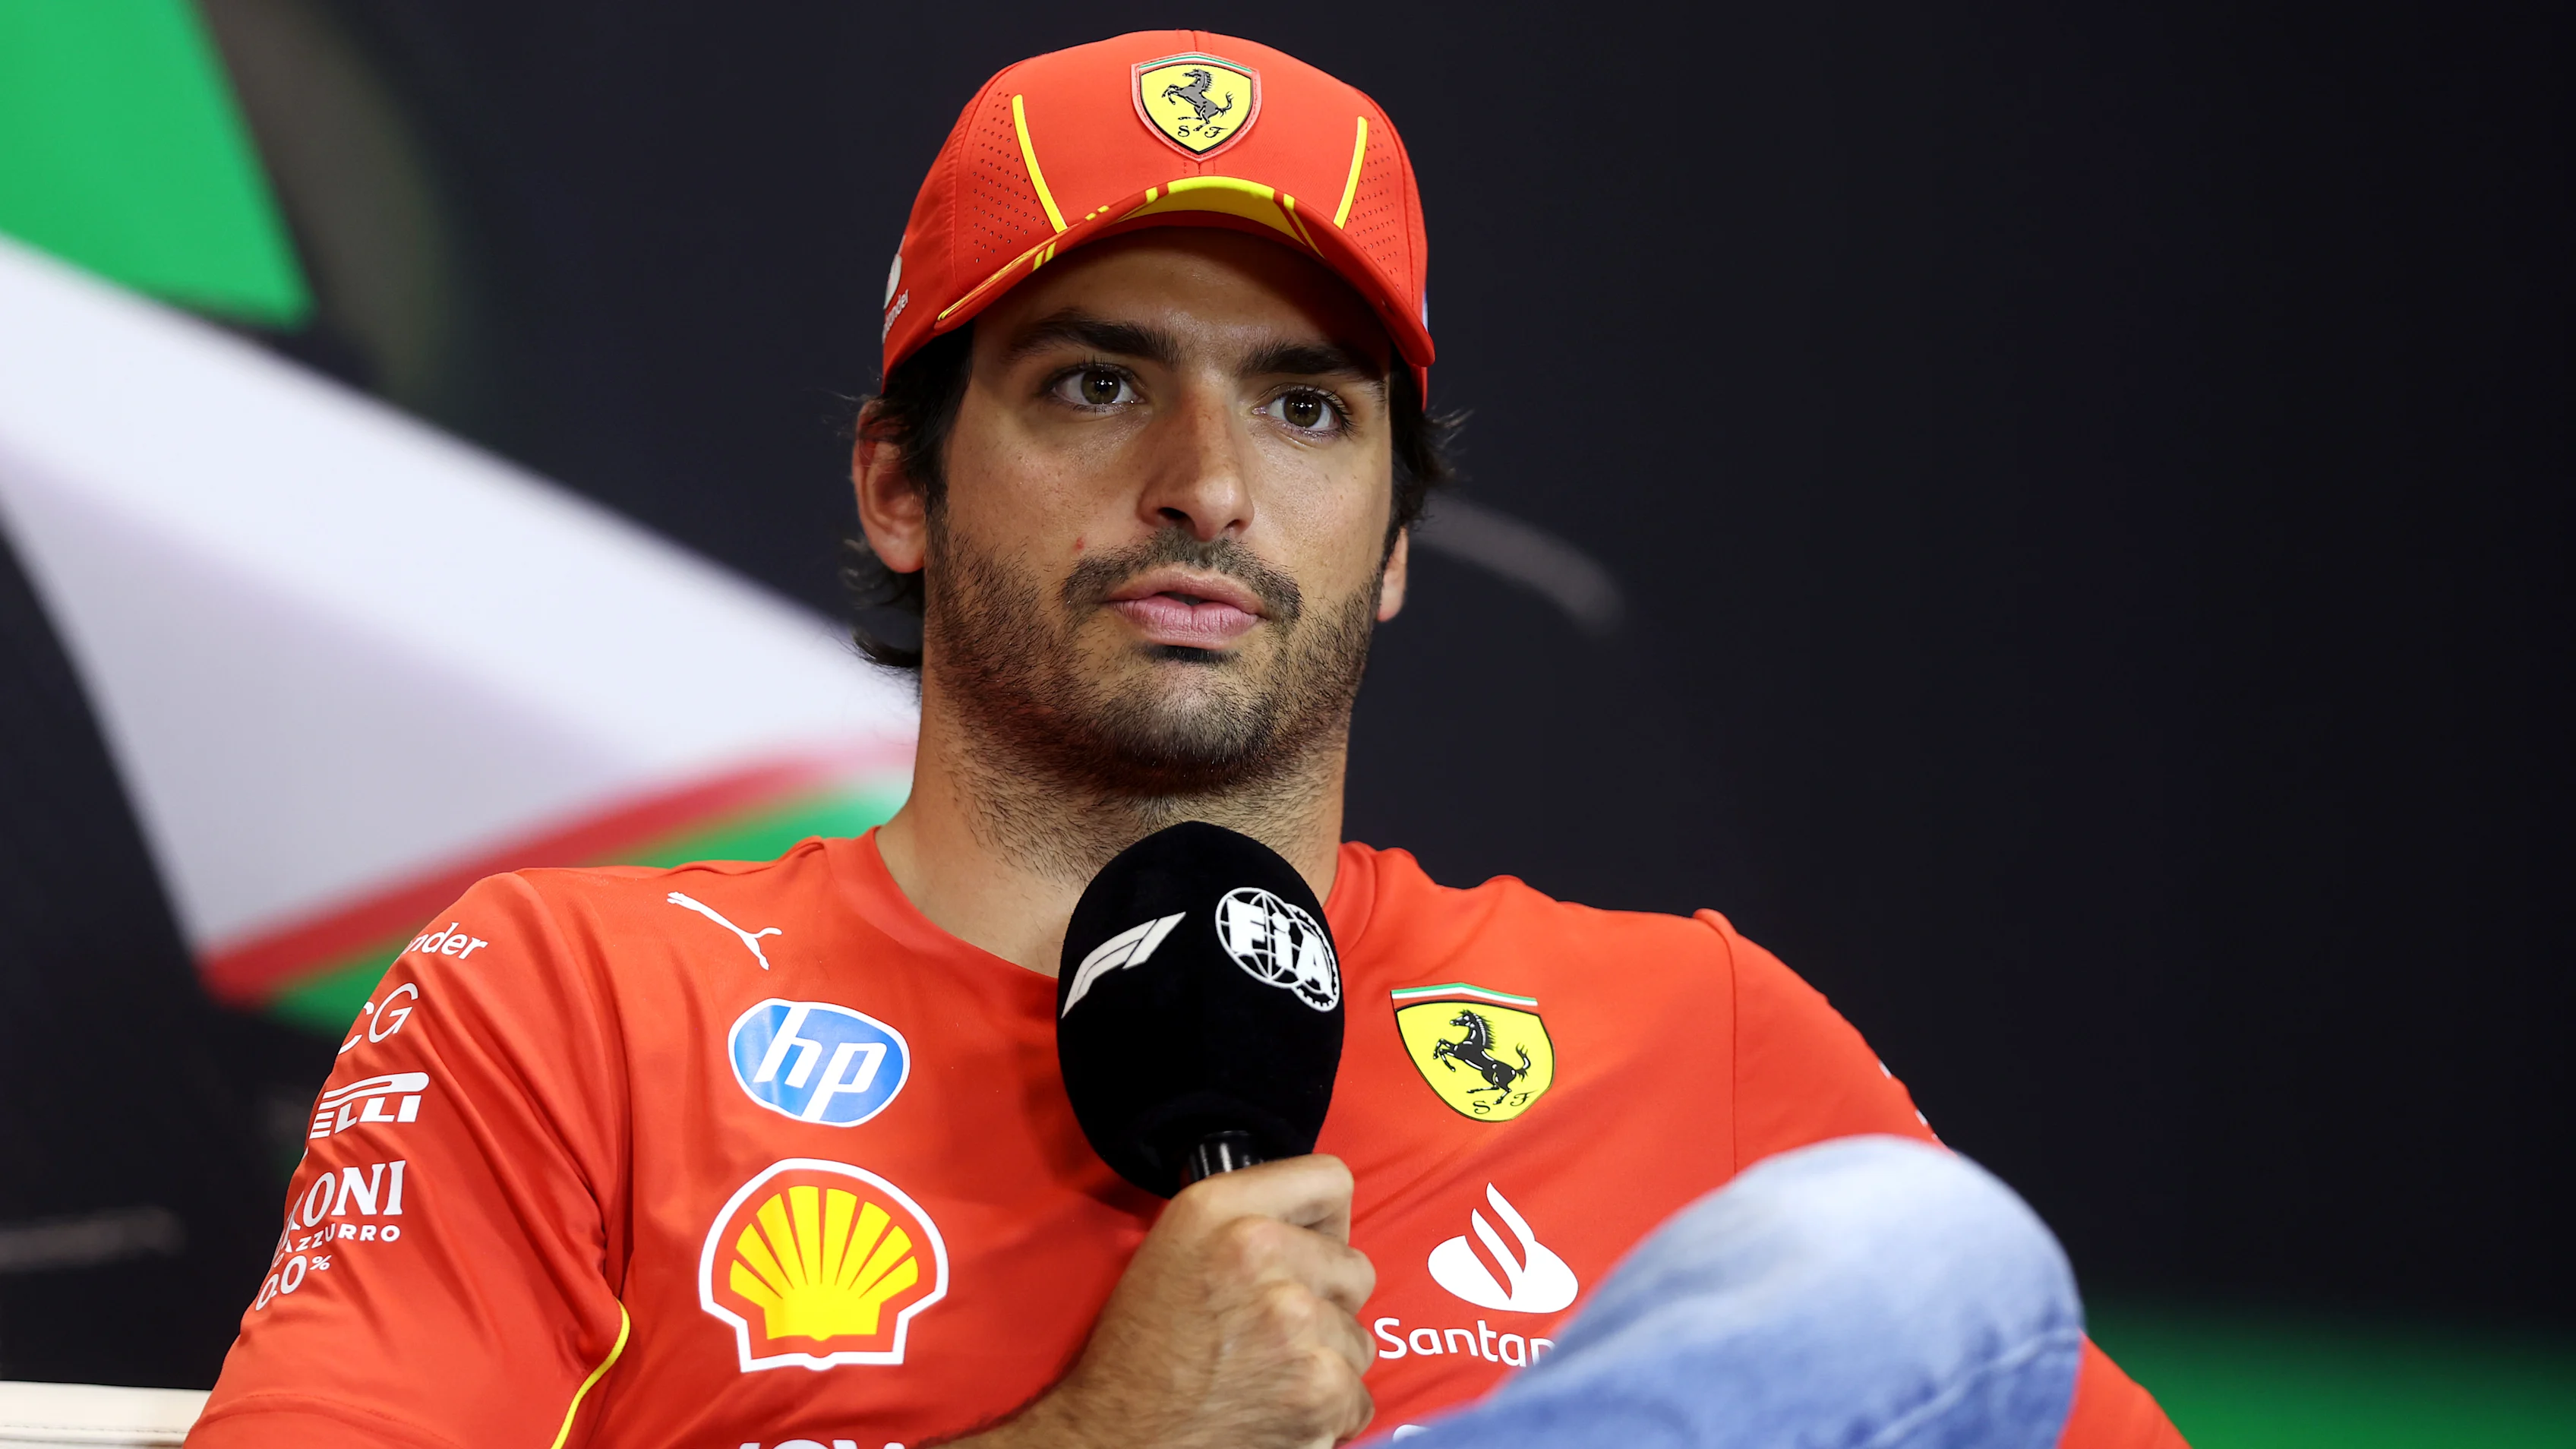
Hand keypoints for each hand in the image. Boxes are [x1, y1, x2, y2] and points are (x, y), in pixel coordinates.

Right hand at [961, 1155, 1377, 1448]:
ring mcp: (1298, 1322)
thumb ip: (1245, 1218)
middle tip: (1272, 1329)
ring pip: (1357, 1337)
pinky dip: (1327, 1413)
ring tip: (1266, 1373)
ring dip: (1324, 1360)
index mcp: (1221, 1210)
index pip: (1330, 1179)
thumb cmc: (1139, 1356)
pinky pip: (1358, 1395)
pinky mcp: (1321, 1388)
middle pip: (1355, 1268)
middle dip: (1326, 1302)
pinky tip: (1276, 1408)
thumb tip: (1315, 1223)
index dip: (1324, 1221)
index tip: (1312, 1246)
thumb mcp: (1174, 1249)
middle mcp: (1262, 1253)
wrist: (1119, 1440)